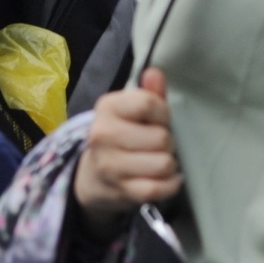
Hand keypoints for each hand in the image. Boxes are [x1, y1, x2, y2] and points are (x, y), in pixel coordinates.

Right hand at [74, 68, 178, 232]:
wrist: (94, 175)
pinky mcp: (120, 189)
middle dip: (167, 143)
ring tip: (158, 161)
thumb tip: (155, 73)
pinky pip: (159, 187)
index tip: (158, 120)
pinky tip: (166, 178)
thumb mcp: (132, 111)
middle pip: (161, 137)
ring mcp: (109, 165)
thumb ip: (148, 93)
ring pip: (163, 163)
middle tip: (156, 145)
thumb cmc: (122, 136)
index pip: (149, 104)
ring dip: (168, 164)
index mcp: (107, 108)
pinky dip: (170, 184)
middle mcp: (102, 134)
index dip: (163, 113)